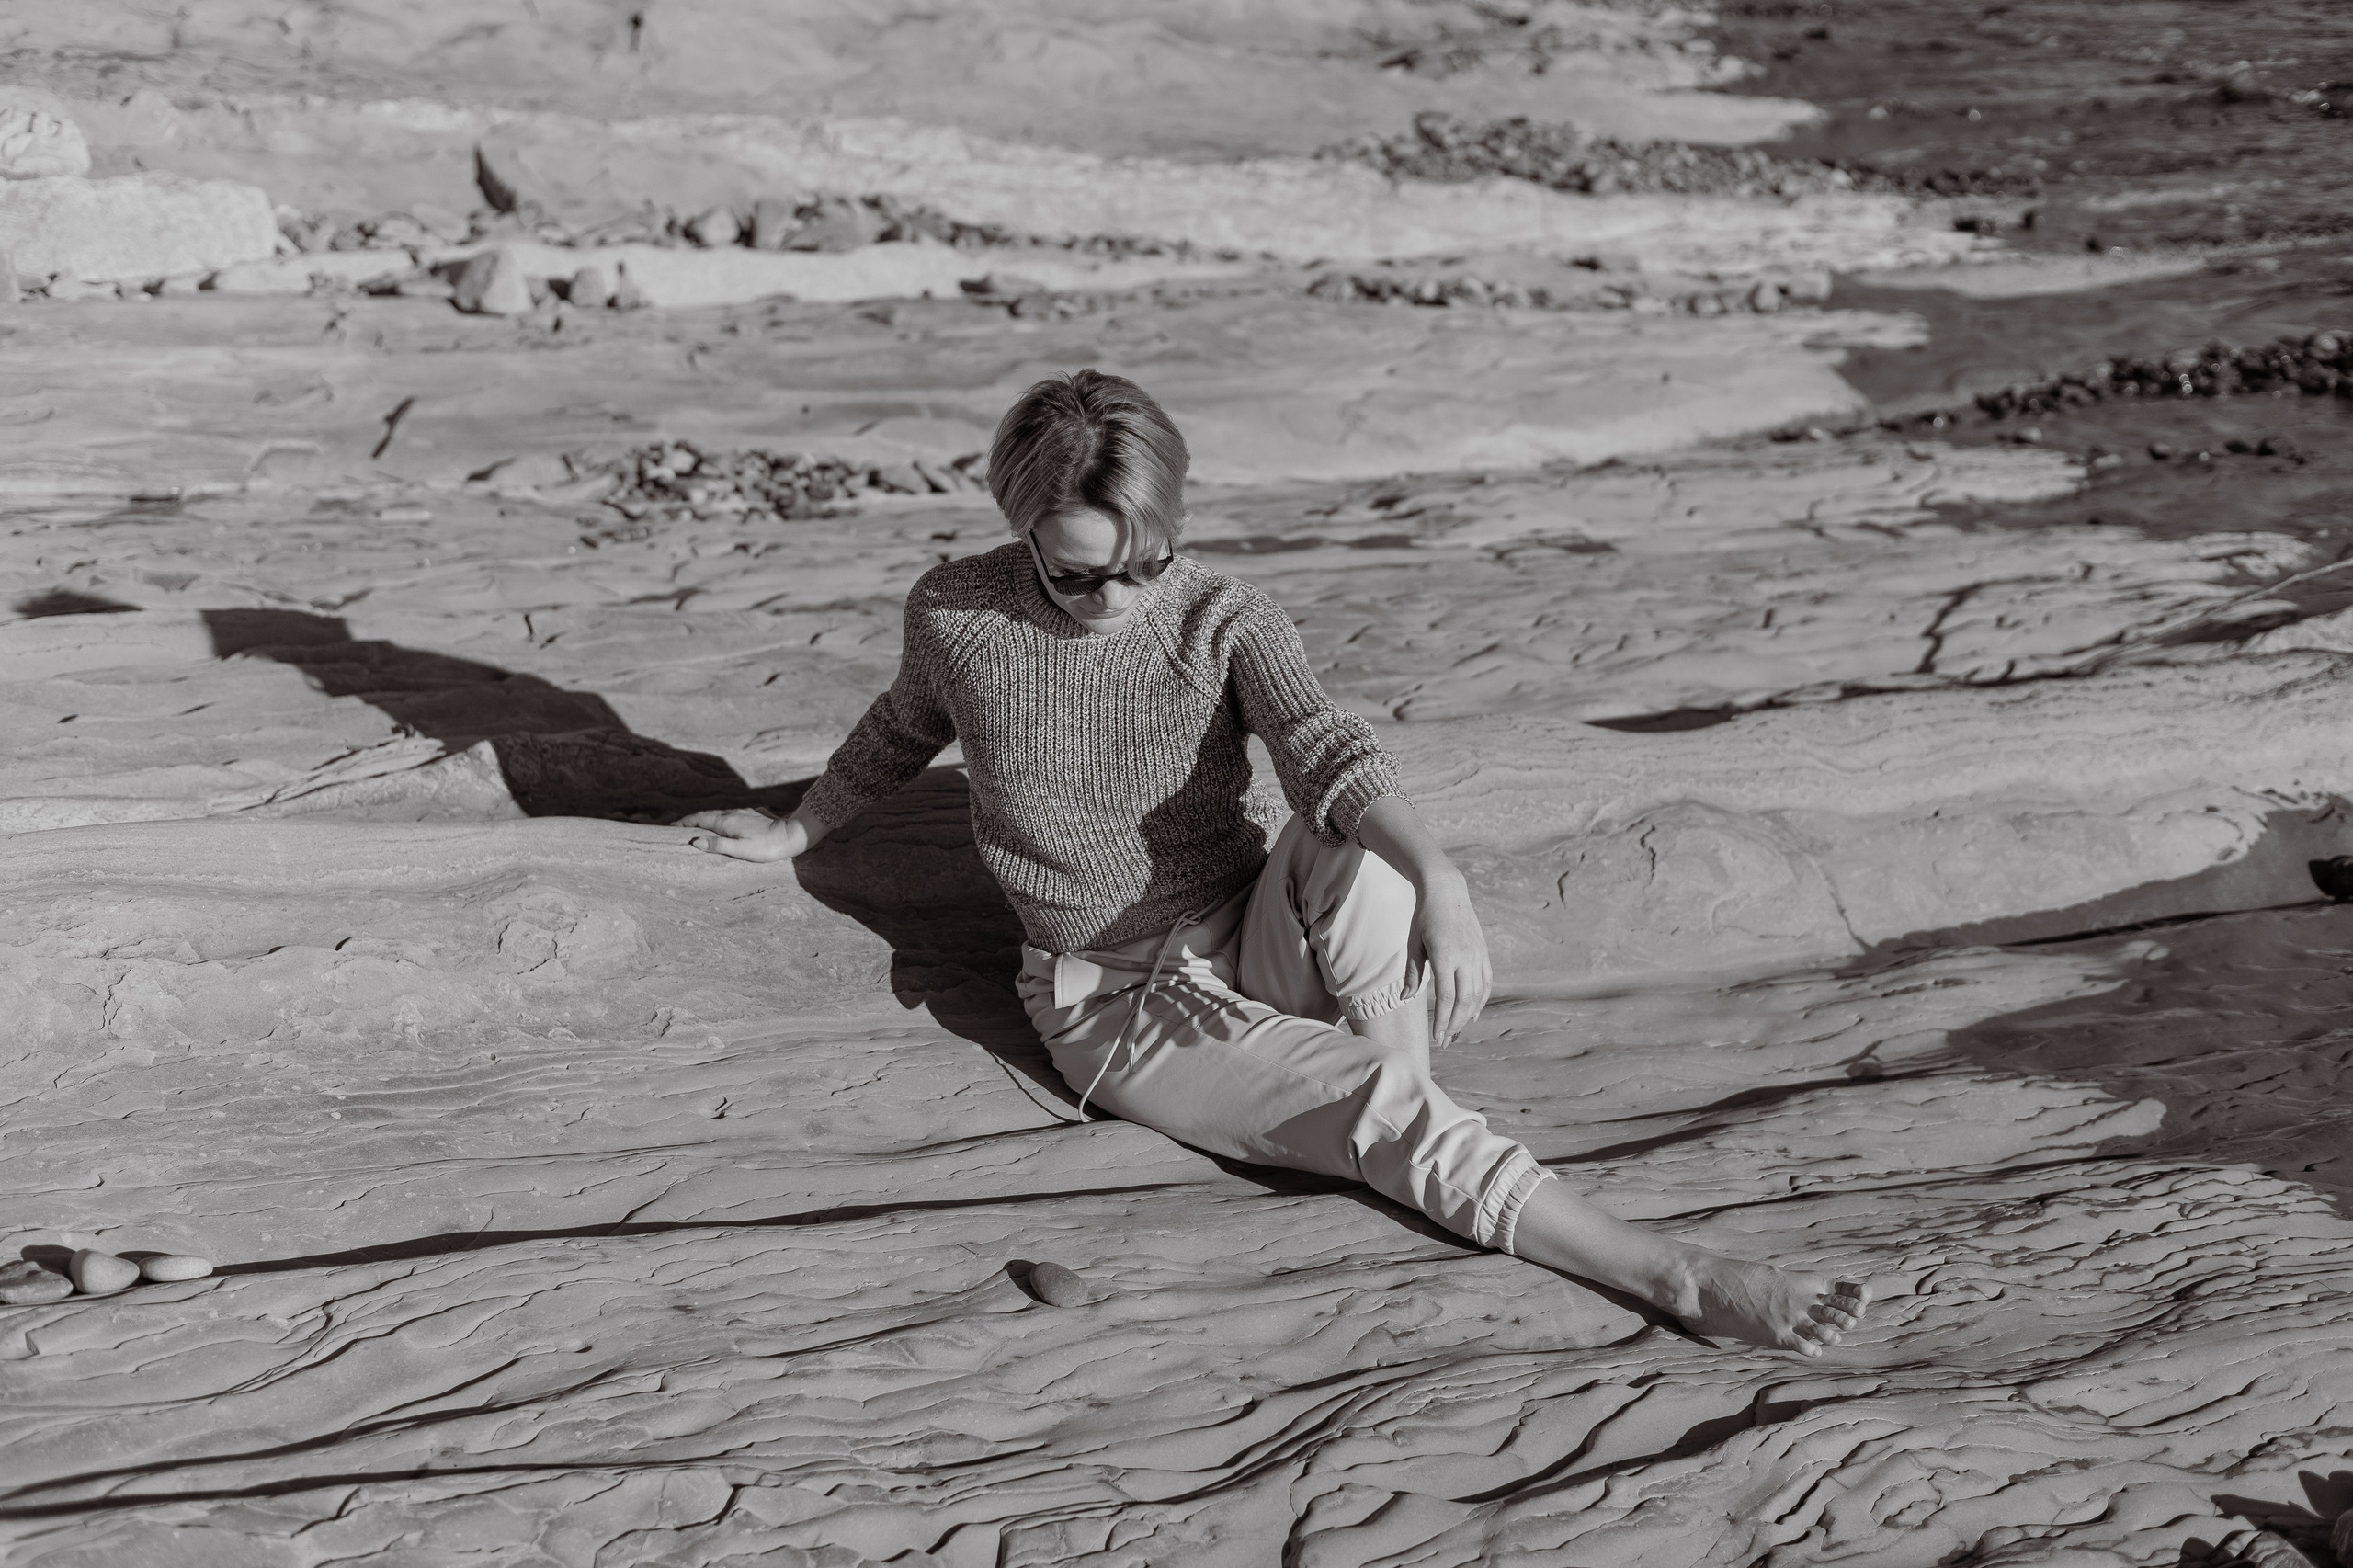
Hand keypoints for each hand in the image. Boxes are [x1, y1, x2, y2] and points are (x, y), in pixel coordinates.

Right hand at [679, 808, 805, 862]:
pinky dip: (723, 819)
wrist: (792, 835)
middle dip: (692, 820)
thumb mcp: (741, 850)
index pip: (699, 819)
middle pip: (708, 815)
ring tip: (700, 827)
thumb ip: (718, 845)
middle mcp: (733, 813)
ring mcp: (745, 812)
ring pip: (720, 814)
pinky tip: (726, 824)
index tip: (672, 826)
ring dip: (707, 819)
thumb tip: (696, 842)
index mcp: (727, 822)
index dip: (685, 822)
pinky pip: (733, 815)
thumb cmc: (767, 847)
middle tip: (680, 826)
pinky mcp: (755, 814)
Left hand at [1409, 871, 1490, 1047]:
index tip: (1437, 1037)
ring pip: (1478, 994)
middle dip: (1455, 1024)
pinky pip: (1486, 983)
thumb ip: (1412, 973)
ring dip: (1468, 1016)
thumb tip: (1405, 998)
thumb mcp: (1413, 944)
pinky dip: (1481, 1001)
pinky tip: (1473, 1014)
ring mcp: (1478, 955)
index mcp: (1446, 956)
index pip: (1447, 997)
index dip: (1443, 1020)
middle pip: (1465, 1001)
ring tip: (1457, 1032)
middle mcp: (1466, 958)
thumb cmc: (1424, 917)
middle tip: (1446, 1041)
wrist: (1447, 892)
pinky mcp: (1484, 953)